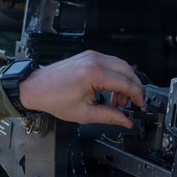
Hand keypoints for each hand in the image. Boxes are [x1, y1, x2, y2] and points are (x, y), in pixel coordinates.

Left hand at [18, 51, 144, 127]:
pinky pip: (111, 63)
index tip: (140, 105)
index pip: (126, 83)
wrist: (36, 87)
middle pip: (128, 70)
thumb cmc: (54, 98)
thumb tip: (126, 121)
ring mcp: (92, 55)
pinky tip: (110, 91)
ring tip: (117, 101)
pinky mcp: (89, 56)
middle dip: (133, 88)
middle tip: (131, 104)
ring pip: (121, 65)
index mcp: (94, 73)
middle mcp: (95, 60)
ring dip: (124, 82)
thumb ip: (109, 117)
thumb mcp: (84, 114)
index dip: (137, 96)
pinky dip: (115, 76)